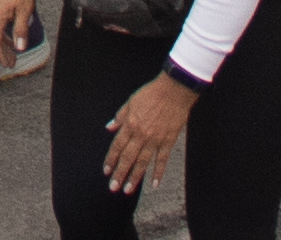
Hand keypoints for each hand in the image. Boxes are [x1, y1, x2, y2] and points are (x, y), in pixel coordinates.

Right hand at [0, 0, 38, 65]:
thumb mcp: (25, 11)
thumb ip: (21, 30)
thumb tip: (19, 48)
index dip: (1, 54)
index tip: (8, 64)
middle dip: (0, 53)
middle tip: (10, 64)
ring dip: (1, 45)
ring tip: (11, 55)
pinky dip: (2, 36)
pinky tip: (10, 41)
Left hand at [99, 66, 198, 194]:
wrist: (174, 90)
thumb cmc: (152, 93)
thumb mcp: (131, 101)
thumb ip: (120, 116)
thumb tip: (109, 127)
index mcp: (131, 124)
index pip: (117, 146)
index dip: (111, 159)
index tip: (106, 171)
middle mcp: (141, 135)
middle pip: (128, 158)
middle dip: (120, 173)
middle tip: (113, 187)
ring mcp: (155, 139)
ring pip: (143, 162)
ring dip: (135, 177)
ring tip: (128, 190)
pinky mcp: (168, 141)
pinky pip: (162, 160)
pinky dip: (158, 172)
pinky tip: (154, 184)